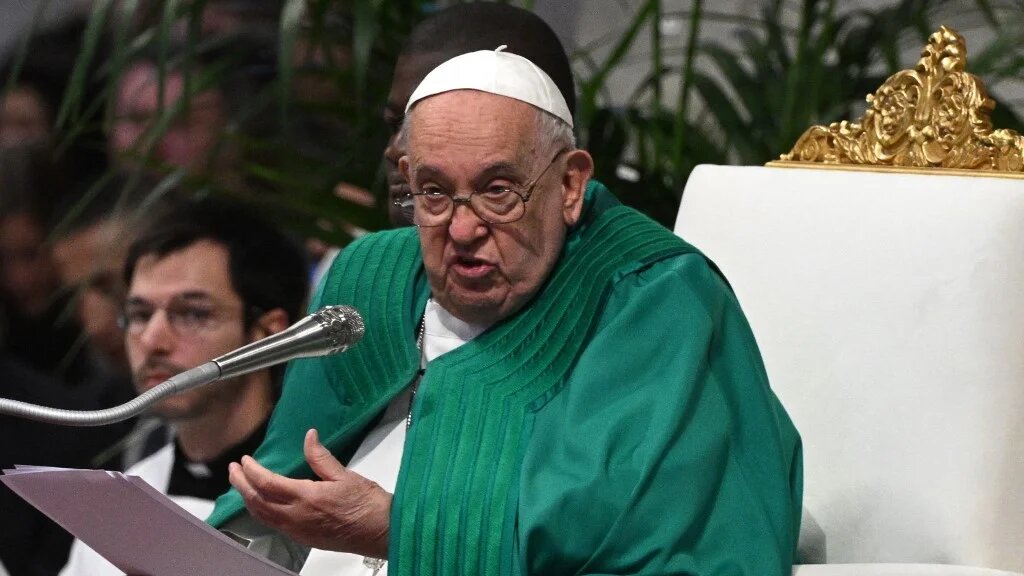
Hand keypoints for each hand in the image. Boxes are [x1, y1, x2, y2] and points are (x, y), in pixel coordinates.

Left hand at [227, 428, 390, 557]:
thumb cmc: (367, 505)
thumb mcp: (345, 475)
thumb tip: (309, 436)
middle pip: (257, 501)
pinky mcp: (303, 538)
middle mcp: (297, 517)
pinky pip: (273, 525)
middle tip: (233, 471)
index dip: (252, 471)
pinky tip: (261, 504)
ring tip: (241, 486)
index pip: (267, 483)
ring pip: (262, 516)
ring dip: (248, 499)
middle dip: (241, 485)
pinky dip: (261, 512)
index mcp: (307, 498)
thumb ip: (321, 457)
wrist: (380, 532)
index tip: (245, 460)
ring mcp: (298, 530)